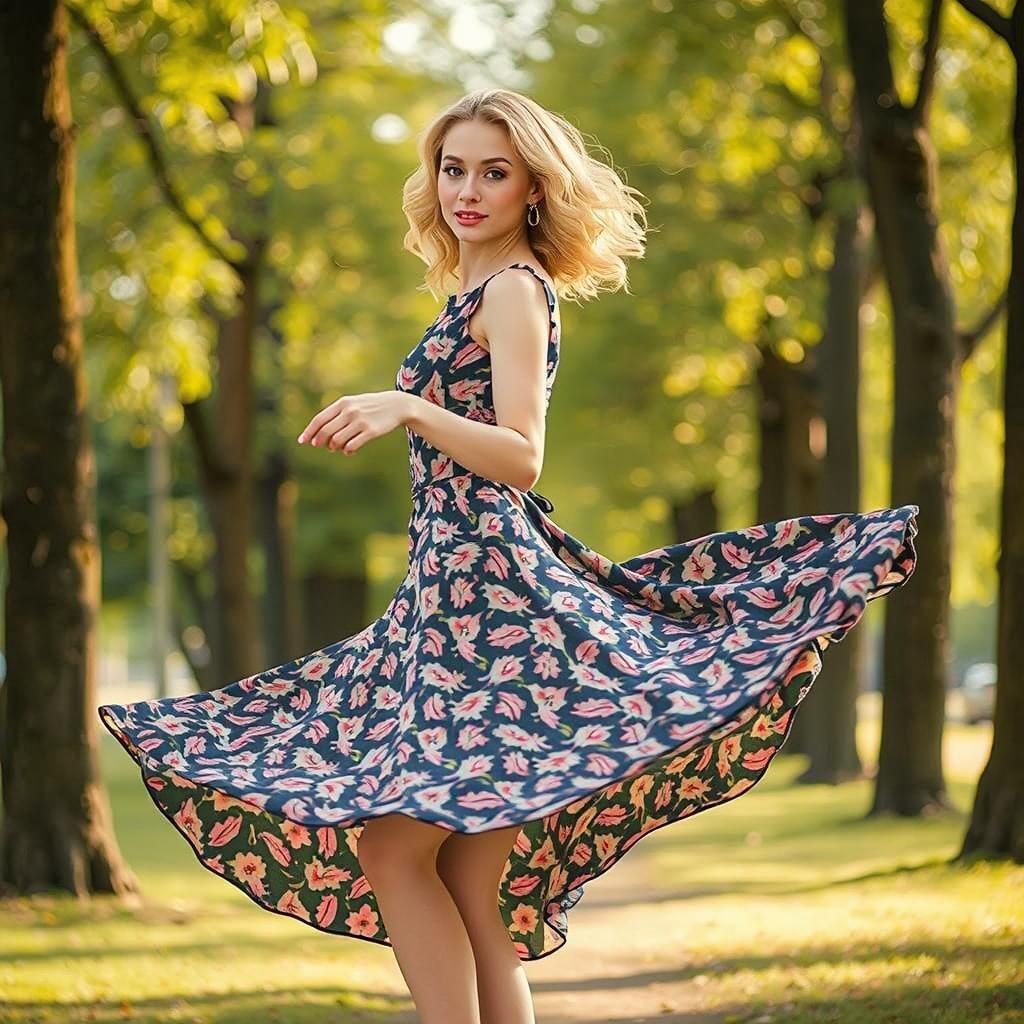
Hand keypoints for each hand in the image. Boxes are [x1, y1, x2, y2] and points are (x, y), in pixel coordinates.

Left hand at [296, 391, 411, 454]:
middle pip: (326, 432)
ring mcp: (360, 421)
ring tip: (337, 447)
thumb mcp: (352, 405)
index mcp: (343, 403)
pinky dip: (347, 450)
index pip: (319, 420)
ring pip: (337, 441)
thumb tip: (318, 435)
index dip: (309, 432)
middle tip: (320, 446)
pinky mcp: (371, 431)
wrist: (396, 405)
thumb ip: (336, 416)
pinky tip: (348, 450)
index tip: (302, 442)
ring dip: (334, 447)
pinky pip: (352, 446)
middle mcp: (350, 411)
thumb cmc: (369, 407)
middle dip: (320, 441)